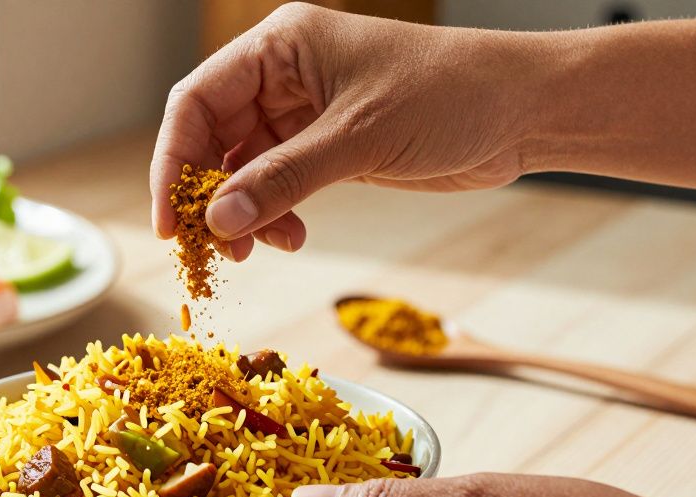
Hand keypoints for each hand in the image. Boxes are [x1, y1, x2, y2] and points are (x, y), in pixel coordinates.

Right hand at [151, 3, 542, 259]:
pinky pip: (277, 185)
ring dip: (242, 212)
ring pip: (242, 168)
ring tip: (256, 250)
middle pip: (212, 137)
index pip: (197, 100)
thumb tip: (218, 222)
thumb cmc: (451, 95)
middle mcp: (284, 76)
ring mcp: (305, 113)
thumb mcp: (359, 138)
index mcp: (281, 46)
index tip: (171, 221)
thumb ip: (284, 179)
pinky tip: (290, 237)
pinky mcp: (328, 147)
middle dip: (208, 195)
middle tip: (212, 250)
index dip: (173, 161)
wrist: (524, 111)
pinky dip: (274, 214)